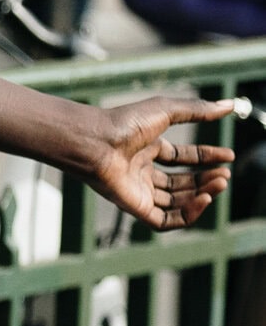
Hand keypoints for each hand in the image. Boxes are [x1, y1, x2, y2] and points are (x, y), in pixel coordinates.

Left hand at [83, 95, 236, 229]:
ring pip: (176, 202)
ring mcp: (138, 191)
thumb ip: (198, 110)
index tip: (228, 156)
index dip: (207, 157)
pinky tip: (203, 199)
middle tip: (225, 175)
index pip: (183, 157)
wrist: (96, 142)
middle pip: (182, 182)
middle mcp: (142, 171)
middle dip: (206, 179)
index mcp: (147, 148)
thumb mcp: (166, 111)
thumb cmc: (124, 123)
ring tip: (220, 184)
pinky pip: (165, 220)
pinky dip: (187, 214)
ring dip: (202, 195)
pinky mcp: (135, 208)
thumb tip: (230, 105)